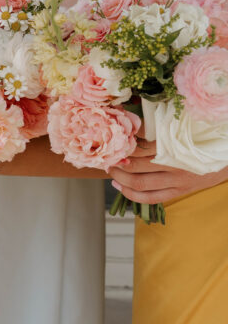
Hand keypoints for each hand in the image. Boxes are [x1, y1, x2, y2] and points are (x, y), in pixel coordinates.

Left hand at [109, 141, 227, 204]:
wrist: (227, 157)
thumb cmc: (201, 140)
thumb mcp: (183, 131)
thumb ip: (159, 130)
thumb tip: (131, 125)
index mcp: (175, 146)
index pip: (141, 148)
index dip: (123, 147)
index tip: (113, 143)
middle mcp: (175, 165)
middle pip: (136, 167)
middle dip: (117, 163)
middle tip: (108, 158)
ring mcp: (177, 181)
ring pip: (140, 184)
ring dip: (120, 178)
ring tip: (111, 171)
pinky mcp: (179, 192)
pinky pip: (151, 198)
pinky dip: (131, 194)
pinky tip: (119, 187)